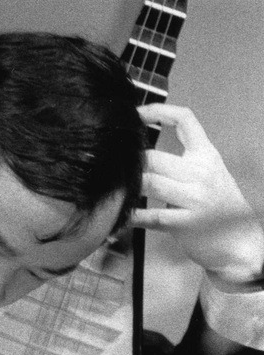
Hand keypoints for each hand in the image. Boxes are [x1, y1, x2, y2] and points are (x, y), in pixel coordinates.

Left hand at [133, 104, 263, 285]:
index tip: (136, 114)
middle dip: (131, 163)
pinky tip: (123, 215)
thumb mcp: (209, 174)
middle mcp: (201, 172)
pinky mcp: (186, 223)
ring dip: (129, 187)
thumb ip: (185, 162)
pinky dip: (134, 216)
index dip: (158, 111)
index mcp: (206, 155)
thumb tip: (145, 154)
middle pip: (154, 157)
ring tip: (115, 188)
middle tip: (115, 167)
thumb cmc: (219, 207)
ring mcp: (194, 198)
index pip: (185, 120)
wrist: (240, 241)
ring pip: (150, 183)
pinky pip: (152, 217)